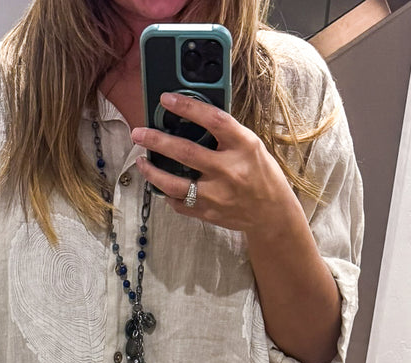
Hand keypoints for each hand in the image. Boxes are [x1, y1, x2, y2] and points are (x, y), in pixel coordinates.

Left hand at [131, 92, 294, 235]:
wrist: (272, 214)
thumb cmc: (261, 175)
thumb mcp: (251, 146)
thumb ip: (225, 135)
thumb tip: (192, 118)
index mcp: (244, 146)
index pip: (213, 120)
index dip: (187, 107)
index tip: (166, 99)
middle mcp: (229, 170)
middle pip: (185, 152)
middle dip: (156, 140)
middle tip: (138, 133)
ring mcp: (217, 195)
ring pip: (174, 184)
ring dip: (152, 172)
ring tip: (141, 161)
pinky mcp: (208, 213)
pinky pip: (179, 203)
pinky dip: (166, 193)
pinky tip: (160, 185)